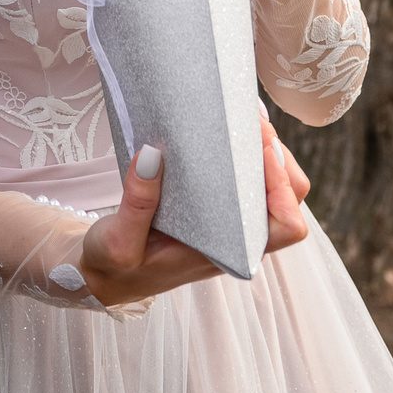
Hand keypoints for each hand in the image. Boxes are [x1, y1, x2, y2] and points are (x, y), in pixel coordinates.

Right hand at [77, 113, 313, 307]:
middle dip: (279, 158)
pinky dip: (246, 153)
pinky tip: (231, 126)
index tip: (262, 149)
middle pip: (288, 200)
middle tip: (252, 120)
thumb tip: (152, 154)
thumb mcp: (117, 242)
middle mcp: (236, 240)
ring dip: (265, 152)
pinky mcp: (213, 207)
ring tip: (245, 115)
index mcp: (225, 254)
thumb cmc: (113, 266)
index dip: (283, 187)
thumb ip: (137, 204)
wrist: (104, 277)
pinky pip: (246, 181)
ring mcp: (228, 224)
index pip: (285, 226)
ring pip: (273, 188)